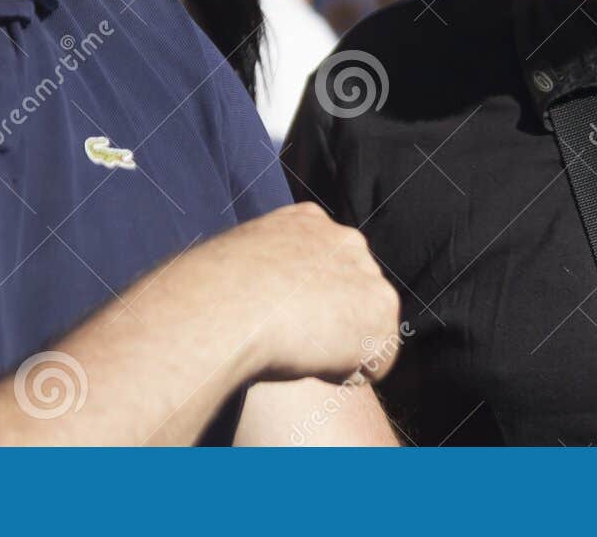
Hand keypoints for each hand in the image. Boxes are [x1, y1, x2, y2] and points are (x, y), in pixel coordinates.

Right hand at [210, 202, 402, 385]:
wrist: (229, 302)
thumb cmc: (214, 298)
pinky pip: (374, 363)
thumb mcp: (237, 272)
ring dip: (338, 351)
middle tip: (287, 339)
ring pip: (365, 332)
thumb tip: (259, 302)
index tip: (276, 318)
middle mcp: (345, 240)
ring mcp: (368, 272)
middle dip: (328, 324)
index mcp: (306, 222)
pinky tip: (313, 361)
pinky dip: (348, 374)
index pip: (325, 271)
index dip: (303, 306)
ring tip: (295, 348)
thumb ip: (265, 279)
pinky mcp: (381, 308)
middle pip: (351, 299)